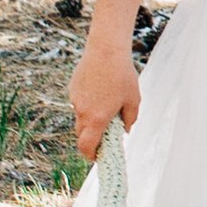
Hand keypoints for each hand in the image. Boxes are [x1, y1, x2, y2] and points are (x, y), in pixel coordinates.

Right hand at [69, 41, 140, 159]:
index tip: (97, 156)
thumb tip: (125, 131)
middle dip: (91, 138)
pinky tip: (100, 90)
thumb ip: (130, 120)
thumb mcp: (133, 100)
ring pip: (80, 118)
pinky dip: (87, 104)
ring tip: (106, 105)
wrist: (106, 50)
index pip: (87, 146)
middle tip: (105, 134)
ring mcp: (76, 100)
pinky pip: (79, 103)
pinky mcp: (73, 89)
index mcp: (97, 119)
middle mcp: (83, 112)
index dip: (90, 155)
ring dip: (90, 120)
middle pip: (82, 134)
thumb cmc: (123, 75)